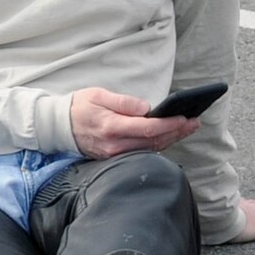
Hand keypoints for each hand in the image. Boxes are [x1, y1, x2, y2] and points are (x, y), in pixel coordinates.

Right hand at [69, 87, 199, 159]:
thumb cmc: (79, 107)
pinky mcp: (116, 159)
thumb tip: (146, 108)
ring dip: (171, 138)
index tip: (185, 117)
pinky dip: (159, 144)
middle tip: (195, 121)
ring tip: (188, 127)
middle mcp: (115, 145)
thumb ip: (122, 101)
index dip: (169, 124)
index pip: (147, 128)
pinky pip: (143, 153)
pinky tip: (170, 136)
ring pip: (151, 149)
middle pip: (154, 142)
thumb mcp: (98, 95)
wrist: (59, 126)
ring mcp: (115, 155)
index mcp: (111, 126)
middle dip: (177, 132)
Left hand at [227, 196, 254, 241]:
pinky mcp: (218, 210)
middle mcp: (244, 202)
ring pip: (237, 204)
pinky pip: (223, 208)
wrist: (223, 220)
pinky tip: (223, 214)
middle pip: (251, 203)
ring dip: (239, 208)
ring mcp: (230, 205)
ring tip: (239, 214)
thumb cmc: (247, 222)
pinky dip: (225, 211)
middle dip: (254, 207)